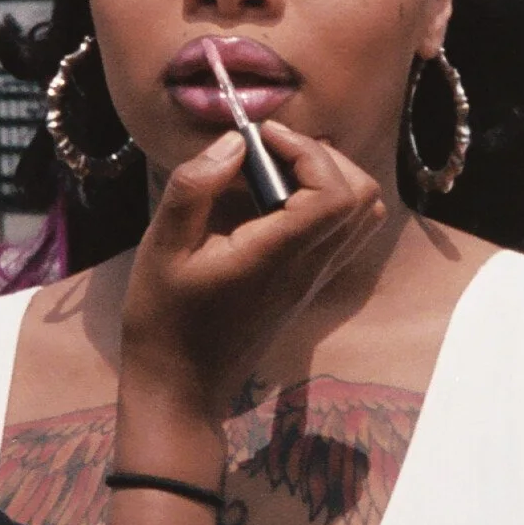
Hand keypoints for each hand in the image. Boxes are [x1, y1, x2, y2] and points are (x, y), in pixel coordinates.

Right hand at [119, 120, 386, 431]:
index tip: (261, 137)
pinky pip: (344, 235)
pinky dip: (327, 203)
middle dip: (321, 156)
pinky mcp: (307, 286)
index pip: (334, 193)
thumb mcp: (162, 248)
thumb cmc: (163, 320)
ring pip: (362, 216)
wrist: (181, 387)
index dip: (306, 150)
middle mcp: (308, 268)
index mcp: (277, 257)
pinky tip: (278, 201)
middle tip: (269, 149)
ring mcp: (313, 280)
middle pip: (360, 196)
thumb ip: (195, 188)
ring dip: (330, 178)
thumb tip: (235, 142)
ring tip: (277, 170)